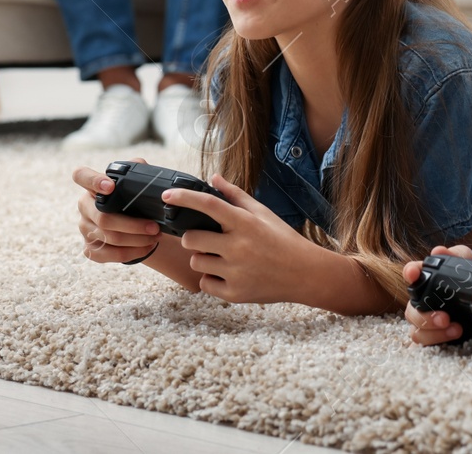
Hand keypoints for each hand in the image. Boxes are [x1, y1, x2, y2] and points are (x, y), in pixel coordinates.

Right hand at [72, 160, 161, 263]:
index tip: (111, 186)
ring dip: (137, 239)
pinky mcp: (90, 249)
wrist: (134, 225)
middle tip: (154, 226)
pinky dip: (132, 252)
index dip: (93, 180)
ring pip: (109, 238)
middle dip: (133, 225)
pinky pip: (109, 255)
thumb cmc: (133, 200)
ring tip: (156, 236)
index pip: (81, 176)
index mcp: (93, 187)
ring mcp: (85, 229)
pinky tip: (146, 247)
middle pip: (103, 218)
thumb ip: (138, 169)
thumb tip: (141, 166)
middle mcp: (85, 207)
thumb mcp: (136, 183)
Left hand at [171, 174, 322, 303]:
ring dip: (203, 259)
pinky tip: (230, 275)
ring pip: (196, 262)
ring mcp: (235, 272)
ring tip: (224, 258)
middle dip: (192, 237)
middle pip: (191, 239)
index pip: (207, 204)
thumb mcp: (262, 214)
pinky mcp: (234, 293)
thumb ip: (235, 196)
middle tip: (205, 239)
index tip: (166, 195)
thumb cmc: (282, 239)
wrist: (304, 274)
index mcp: (245, 223)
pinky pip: (205, 284)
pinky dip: (213, 279)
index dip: (184, 197)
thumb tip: (213, 178)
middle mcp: (238, 247)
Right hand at [403, 244, 471, 345]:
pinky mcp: (434, 338)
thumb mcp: (468, 264)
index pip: (412, 273)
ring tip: (457, 330)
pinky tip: (451, 341)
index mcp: (427, 279)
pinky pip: (423, 346)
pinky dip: (434, 344)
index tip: (414, 274)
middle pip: (411, 310)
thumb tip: (438, 250)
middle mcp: (422, 301)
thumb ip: (456, 255)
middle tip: (446, 318)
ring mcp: (426, 322)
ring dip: (434, 332)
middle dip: (425, 316)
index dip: (410, 273)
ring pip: (416, 331)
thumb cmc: (471, 280)